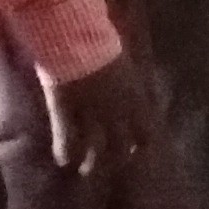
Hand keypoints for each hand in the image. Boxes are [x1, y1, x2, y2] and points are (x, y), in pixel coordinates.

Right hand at [44, 51, 159, 177]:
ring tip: (87, 171)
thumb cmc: (100, 40)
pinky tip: (63, 161)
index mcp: (134, 97)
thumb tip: (130, 81)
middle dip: (117, 158)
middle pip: (121, 146)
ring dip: (92, 163)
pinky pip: (67, 141)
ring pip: (95, 150)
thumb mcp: (122, 60)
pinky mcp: (66, 115)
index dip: (141, 142)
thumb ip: (127, 77)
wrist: (76, 37)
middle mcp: (117, 113)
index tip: (137, 147)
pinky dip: (65, 152)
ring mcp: (90, 116)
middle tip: (112, 165)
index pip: (146, 130)